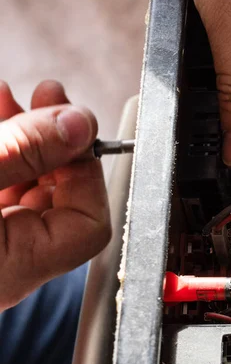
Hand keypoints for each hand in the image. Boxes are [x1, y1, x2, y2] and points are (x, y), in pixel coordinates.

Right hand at [0, 81, 110, 310]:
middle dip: (55, 140)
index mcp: (15, 267)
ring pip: (22, 188)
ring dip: (23, 137)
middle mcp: (4, 265)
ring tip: (10, 96)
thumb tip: (77, 125)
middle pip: (57, 200)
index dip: (88, 169)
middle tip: (46, 98)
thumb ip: (25, 152)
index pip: (90, 223)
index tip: (70, 127)